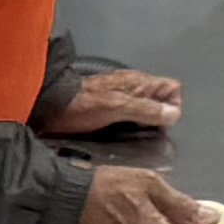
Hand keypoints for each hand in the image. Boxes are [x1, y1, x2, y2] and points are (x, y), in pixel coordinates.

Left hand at [46, 68, 181, 138]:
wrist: (50, 108)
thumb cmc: (80, 105)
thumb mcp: (116, 106)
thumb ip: (145, 109)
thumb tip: (172, 114)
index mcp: (137, 83)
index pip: (172, 89)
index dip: (173, 105)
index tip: (162, 122)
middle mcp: (133, 90)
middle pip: (161, 103)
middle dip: (160, 119)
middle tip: (149, 134)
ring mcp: (122, 101)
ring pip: (147, 113)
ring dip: (146, 127)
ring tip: (136, 140)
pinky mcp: (110, 113)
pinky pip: (131, 121)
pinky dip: (132, 131)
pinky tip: (124, 140)